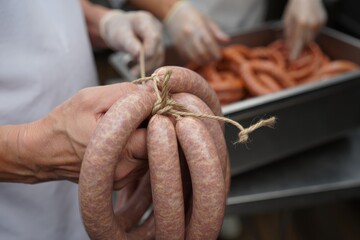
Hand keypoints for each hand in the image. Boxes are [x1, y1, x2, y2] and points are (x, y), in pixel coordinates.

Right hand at [15, 83, 147, 186]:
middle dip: (153, 124)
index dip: (159, 114)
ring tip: (127, 125)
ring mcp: (124, 178)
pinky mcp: (122, 181)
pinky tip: (123, 138)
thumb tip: (153, 92)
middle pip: (158, 144)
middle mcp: (125, 170)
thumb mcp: (92, 98)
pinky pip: (142, 161)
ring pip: (151, 153)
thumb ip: (126, 93)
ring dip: (146, 136)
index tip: (148, 103)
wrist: (44, 152)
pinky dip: (138, 147)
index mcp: (120, 150)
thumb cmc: (65, 123)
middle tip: (138, 111)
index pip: (159, 132)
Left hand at [100, 10, 163, 75]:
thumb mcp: (120, 35)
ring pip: (158, 56)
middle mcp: (156, 29)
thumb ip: (130, 44)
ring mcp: (159, 39)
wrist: (118, 28)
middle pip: (158, 49)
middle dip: (147, 62)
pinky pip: (156, 60)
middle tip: (133, 72)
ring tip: (133, 72)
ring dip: (147, 67)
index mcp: (146, 21)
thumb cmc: (117, 29)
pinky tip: (138, 70)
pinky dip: (148, 66)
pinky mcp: (158, 48)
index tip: (137, 62)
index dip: (149, 52)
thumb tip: (139, 55)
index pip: (154, 38)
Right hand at [164, 1, 228, 64]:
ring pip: (193, 57)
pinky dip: (194, 60)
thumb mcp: (207, 20)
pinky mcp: (177, 46)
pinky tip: (198, 58)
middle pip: (201, 52)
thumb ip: (217, 32)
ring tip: (207, 61)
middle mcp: (189, 34)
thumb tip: (227, 41)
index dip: (215, 52)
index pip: (209, 42)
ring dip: (202, 62)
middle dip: (209, 59)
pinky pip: (186, 57)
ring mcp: (182, 41)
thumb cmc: (194, 17)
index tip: (219, 57)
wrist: (174, 14)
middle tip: (213, 61)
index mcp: (198, 26)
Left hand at [283, 0, 326, 59]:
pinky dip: (311, 32)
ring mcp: (319, 23)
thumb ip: (288, 35)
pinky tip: (307, 25)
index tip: (292, 61)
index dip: (295, 53)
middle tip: (294, 45)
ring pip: (312, 38)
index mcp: (301, 23)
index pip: (298, 43)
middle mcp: (312, 24)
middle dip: (300, 45)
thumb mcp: (287, 20)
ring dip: (305, 38)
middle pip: (306, 42)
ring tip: (300, 29)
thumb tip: (289, 48)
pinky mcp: (324, 21)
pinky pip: (316, 32)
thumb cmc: (294, 7)